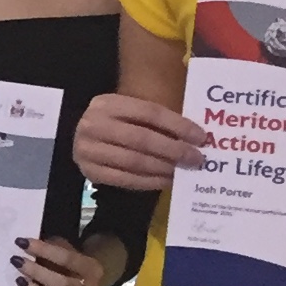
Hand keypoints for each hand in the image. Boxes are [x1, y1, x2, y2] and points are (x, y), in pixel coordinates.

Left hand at [14, 235, 107, 285]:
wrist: (84, 285)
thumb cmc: (69, 263)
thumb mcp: (66, 249)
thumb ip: (51, 246)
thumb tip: (25, 244)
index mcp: (92, 269)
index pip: (68, 259)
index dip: (44, 250)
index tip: (22, 242)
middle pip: (63, 284)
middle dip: (37, 272)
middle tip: (16, 261)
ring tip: (19, 280)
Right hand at [74, 92, 206, 192]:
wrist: (85, 138)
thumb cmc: (118, 123)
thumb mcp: (132, 112)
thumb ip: (158, 121)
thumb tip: (196, 138)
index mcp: (108, 103)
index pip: (149, 112)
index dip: (177, 125)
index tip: (200, 137)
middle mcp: (93, 124)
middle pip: (141, 138)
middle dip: (173, 150)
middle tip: (196, 159)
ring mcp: (87, 149)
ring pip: (133, 161)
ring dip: (162, 168)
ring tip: (182, 171)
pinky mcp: (88, 171)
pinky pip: (124, 179)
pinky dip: (148, 182)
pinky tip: (165, 181)